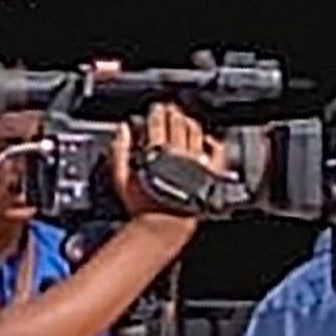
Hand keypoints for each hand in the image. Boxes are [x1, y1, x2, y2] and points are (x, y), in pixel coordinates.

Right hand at [111, 104, 220, 220]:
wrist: (166, 225)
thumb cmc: (144, 206)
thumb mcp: (121, 179)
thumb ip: (119, 151)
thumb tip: (123, 129)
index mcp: (157, 150)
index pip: (158, 121)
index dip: (156, 111)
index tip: (155, 109)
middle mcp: (179, 152)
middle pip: (178, 121)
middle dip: (173, 112)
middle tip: (168, 110)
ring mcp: (196, 161)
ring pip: (196, 130)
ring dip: (189, 121)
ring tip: (184, 119)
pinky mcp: (209, 172)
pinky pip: (216, 150)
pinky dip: (212, 141)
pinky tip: (207, 139)